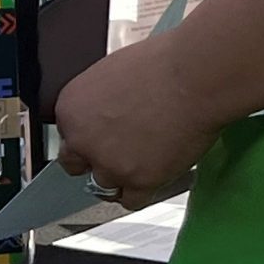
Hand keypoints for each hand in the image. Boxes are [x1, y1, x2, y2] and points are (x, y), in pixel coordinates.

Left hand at [53, 38, 218, 209]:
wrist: (195, 76)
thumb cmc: (164, 63)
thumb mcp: (115, 71)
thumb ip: (101, 98)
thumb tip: (108, 108)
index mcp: (71, 107)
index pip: (68, 135)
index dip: (90, 135)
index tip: (104, 134)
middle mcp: (83, 139)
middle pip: (76, 165)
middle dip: (96, 160)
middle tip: (120, 150)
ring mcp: (110, 164)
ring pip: (105, 185)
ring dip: (122, 176)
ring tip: (146, 158)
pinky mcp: (139, 182)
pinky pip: (132, 200)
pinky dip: (143, 190)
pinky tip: (156, 173)